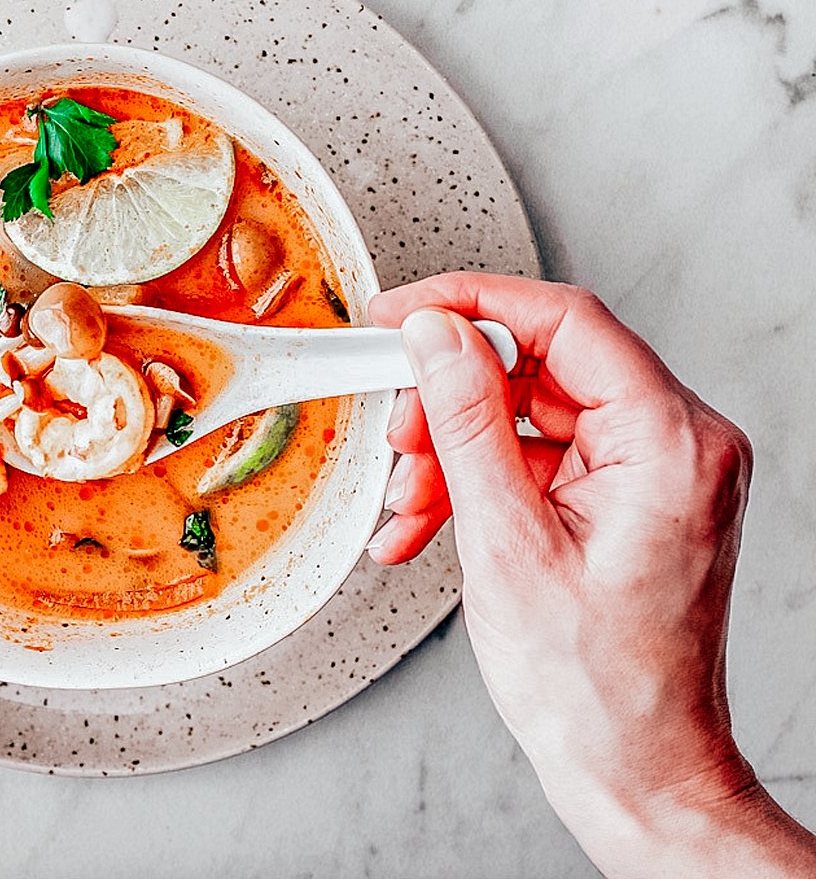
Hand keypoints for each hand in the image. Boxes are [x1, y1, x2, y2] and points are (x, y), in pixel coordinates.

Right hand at [367, 272, 815, 877]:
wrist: (634, 771)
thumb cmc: (595, 687)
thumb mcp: (507, 541)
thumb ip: (466, 421)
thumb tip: (436, 333)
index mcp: (671, 442)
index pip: (564, 321)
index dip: (469, 304)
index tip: (399, 314)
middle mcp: (677, 445)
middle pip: (539, 371)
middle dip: (451, 405)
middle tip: (398, 443)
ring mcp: (654, 473)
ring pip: (528, 417)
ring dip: (454, 456)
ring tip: (410, 510)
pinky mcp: (628, 499)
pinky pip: (538, 462)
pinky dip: (478, 487)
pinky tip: (429, 526)